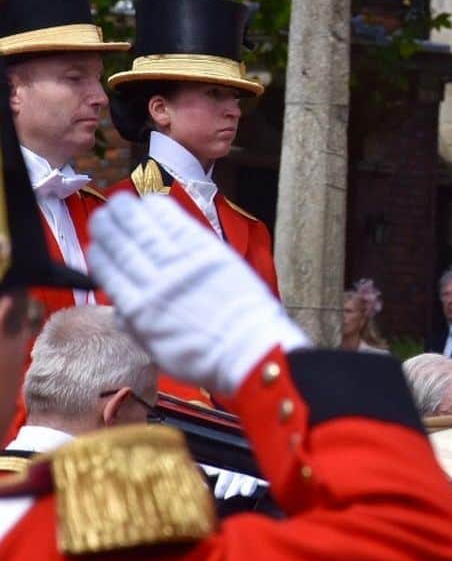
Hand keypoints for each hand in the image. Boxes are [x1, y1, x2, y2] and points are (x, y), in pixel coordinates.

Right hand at [89, 193, 308, 395]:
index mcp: (141, 312)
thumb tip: (119, 311)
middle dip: (111, 229)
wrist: (248, 350)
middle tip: (102, 214)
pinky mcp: (209, 253)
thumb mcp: (160, 353)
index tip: (94, 245)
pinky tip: (153, 203)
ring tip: (120, 201)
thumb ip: (136, 328)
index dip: (101, 257)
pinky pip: (179, 227)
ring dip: (131, 215)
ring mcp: (183, 266)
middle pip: (127, 250)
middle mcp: (157, 284)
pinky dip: (163, 213)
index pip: (112, 276)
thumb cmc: (206, 359)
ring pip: (148, 235)